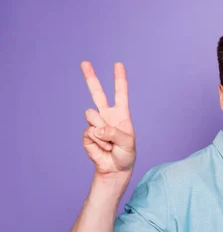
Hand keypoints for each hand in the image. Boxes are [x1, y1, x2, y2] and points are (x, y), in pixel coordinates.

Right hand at [81, 61, 135, 177]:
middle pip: (97, 93)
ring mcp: (96, 124)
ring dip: (102, 131)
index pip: (120, 94)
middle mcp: (107, 116)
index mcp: (121, 114)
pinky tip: (103, 148)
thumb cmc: (126, 155)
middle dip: (90, 77)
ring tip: (109, 143)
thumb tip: (97, 128)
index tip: (118, 64)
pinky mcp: (88, 134)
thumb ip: (114, 133)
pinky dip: (98, 142)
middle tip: (84, 62)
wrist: (115, 169)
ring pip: (91, 115)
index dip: (119, 79)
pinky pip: (90, 132)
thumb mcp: (128, 143)